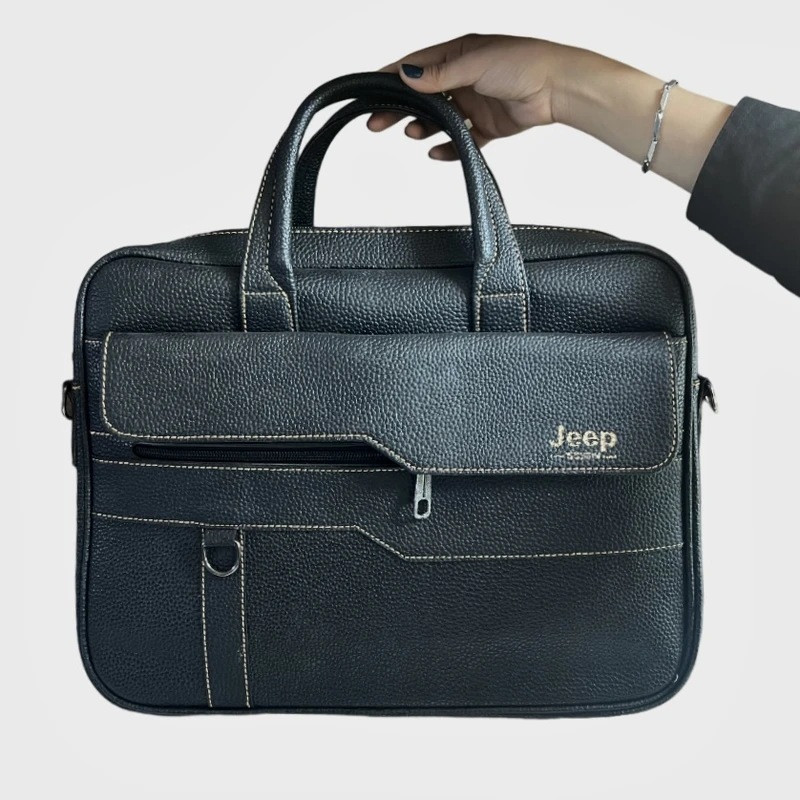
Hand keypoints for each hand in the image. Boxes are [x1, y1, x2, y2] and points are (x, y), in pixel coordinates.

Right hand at [369, 34, 572, 159]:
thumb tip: (406, 75)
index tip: (370, 91)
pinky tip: (436, 152)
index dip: (392, 79)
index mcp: (457, 56)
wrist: (557, 88)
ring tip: (413, 134)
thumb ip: (440, 75)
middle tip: (376, 123)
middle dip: (399, 109)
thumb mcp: (475, 65)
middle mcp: (463, 79)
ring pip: (439, 120)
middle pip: (422, 97)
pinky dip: (448, 148)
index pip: (416, 67)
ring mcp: (474, 104)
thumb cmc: (523, 63)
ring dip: (423, 128)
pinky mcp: (487, 127)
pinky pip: (462, 141)